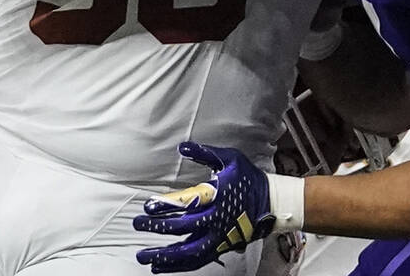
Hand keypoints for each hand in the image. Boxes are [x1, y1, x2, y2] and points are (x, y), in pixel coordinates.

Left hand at [134, 142, 274, 273]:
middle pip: (183, 228)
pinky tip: (160, 267)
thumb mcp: (230, 159)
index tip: (147, 207)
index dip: (165, 206)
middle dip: (157, 227)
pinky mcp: (221, 248)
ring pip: (188, 253)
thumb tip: (182, 147)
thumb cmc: (248, 178)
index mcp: (218, 197)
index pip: (187, 203)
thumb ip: (205, 153)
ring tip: (143, 257)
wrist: (272, 202)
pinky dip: (177, 266)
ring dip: (164, 256)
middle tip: (137, 224)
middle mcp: (217, 220)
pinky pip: (197, 261)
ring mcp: (219, 237)